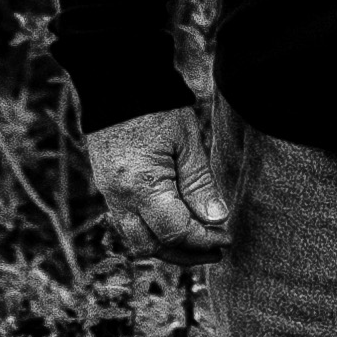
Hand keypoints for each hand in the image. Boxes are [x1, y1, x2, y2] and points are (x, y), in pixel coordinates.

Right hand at [86, 104, 231, 259]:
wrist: (115, 83)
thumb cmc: (156, 108)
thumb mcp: (187, 142)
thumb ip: (200, 184)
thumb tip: (217, 219)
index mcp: (142, 186)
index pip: (176, 233)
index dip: (205, 240)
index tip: (228, 237)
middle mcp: (120, 198)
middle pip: (154, 247)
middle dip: (187, 253)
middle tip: (217, 247)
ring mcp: (109, 195)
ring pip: (138, 240)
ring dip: (168, 247)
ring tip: (198, 240)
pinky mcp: (107, 188)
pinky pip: (128, 223)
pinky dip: (153, 231)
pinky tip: (175, 223)